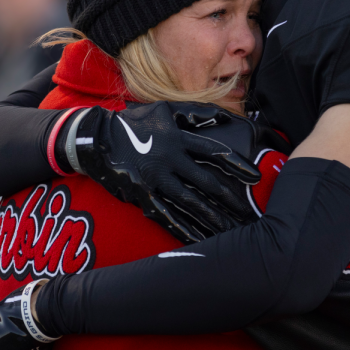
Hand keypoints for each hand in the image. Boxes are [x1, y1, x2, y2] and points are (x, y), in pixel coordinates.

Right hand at [73, 102, 268, 242]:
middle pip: (206, 183)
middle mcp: (169, 161)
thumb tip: (223, 118)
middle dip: (230, 200)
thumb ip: (194, 114)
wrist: (94, 138)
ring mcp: (155, 180)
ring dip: (212, 218)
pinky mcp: (142, 196)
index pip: (214, 152)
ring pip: (190, 203)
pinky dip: (183, 229)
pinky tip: (199, 239)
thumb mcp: (164, 110)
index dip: (237, 165)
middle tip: (248, 213)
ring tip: (231, 230)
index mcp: (177, 140)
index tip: (255, 177)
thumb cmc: (133, 122)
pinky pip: (166, 216)